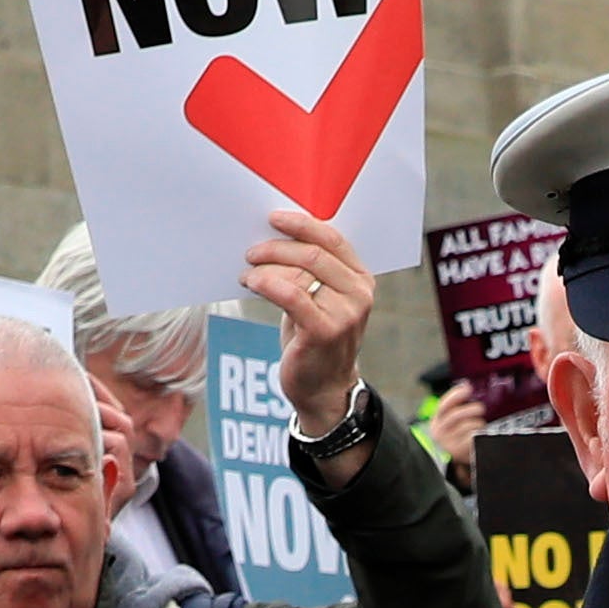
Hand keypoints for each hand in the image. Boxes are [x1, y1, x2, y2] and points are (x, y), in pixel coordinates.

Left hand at [245, 206, 378, 435]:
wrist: (323, 389)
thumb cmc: (315, 340)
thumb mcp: (320, 300)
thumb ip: (310, 272)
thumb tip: (274, 240)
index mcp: (361, 279)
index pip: (333, 239)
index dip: (301, 224)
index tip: (274, 218)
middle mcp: (359, 294)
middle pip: (314, 253)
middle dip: (277, 246)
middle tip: (252, 251)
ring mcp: (345, 313)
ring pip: (301, 271)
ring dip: (267, 266)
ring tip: (247, 271)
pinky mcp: (325, 331)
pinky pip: (291, 295)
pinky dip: (267, 283)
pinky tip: (252, 283)